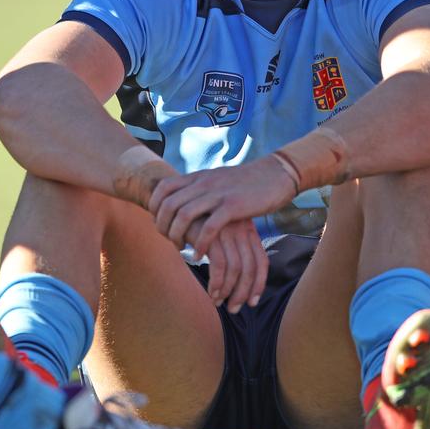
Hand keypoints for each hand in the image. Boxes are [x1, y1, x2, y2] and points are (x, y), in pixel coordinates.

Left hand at [150, 155, 295, 255]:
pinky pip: (209, 227)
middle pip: (168, 204)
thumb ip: (199, 187)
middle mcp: (204, 184)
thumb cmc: (246, 182)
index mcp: (199, 177)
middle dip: (162, 225)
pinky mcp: (233, 207)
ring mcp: (218, 194)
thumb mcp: (217, 179)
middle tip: (168, 239)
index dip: (154, 206)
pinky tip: (198, 254)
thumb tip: (183, 199)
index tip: (158, 221)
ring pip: (184, 215)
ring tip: (179, 248)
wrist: (275, 174)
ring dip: (176, 235)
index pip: (163, 188)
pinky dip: (199, 243)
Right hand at [184, 219, 267, 314]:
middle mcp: (242, 230)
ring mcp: (228, 230)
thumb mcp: (220, 232)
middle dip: (243, 293)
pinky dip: (216, 281)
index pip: (261, 261)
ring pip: (236, 269)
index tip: (252, 303)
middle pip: (251, 268)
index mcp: (248, 230)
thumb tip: (237, 281)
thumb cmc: (199, 220)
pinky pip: (219, 264)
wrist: (178, 197)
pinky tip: (209, 290)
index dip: (259, 285)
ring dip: (227, 291)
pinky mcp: (213, 233)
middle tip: (233, 309)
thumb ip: (231, 249)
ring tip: (217, 302)